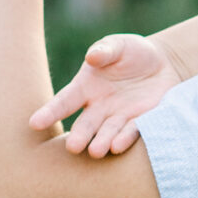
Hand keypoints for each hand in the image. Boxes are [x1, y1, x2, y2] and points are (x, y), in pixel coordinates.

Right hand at [30, 32, 184, 156]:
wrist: (163, 63)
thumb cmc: (131, 52)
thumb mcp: (118, 46)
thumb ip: (105, 51)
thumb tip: (92, 57)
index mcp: (85, 88)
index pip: (64, 102)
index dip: (49, 113)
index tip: (34, 124)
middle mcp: (98, 107)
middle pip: (85, 125)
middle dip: (79, 136)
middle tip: (72, 147)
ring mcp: (118, 116)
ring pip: (106, 133)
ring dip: (101, 142)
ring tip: (96, 152)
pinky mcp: (141, 121)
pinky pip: (131, 131)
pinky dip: (124, 139)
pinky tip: (117, 147)